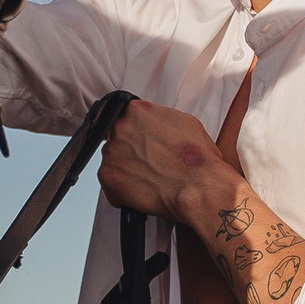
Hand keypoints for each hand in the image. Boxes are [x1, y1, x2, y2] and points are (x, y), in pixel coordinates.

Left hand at [95, 99, 233, 221]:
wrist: (197, 186)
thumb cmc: (196, 159)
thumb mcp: (185, 123)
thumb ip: (161, 119)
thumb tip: (156, 126)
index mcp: (137, 111)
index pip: (126, 119)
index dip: (136, 134)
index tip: (141, 143)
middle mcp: (120, 128)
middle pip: (118, 140)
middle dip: (131, 152)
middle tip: (148, 164)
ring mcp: (111, 152)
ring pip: (114, 162)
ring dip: (127, 171)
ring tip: (149, 180)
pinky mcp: (107, 176)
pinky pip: (110, 185)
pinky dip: (123, 191)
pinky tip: (142, 192)